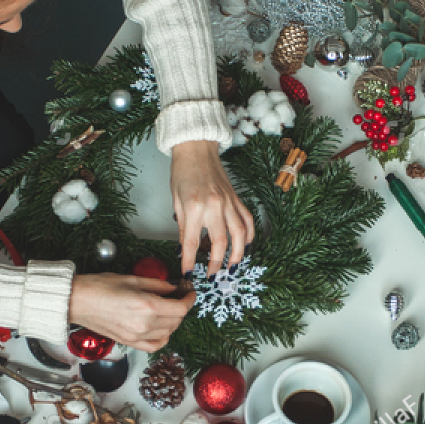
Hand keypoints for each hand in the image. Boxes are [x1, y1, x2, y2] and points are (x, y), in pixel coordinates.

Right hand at [68, 274, 194, 352]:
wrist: (77, 301)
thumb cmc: (100, 286)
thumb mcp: (133, 279)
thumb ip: (158, 285)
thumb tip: (174, 288)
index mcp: (147, 306)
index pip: (181, 308)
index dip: (189, 299)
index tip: (189, 291)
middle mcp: (145, 324)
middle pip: (177, 320)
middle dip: (181, 308)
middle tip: (178, 296)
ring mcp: (137, 336)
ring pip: (168, 333)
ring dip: (173, 321)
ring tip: (168, 309)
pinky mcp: (129, 342)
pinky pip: (154, 345)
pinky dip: (162, 338)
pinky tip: (161, 328)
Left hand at [170, 140, 254, 275]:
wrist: (196, 148)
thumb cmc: (183, 171)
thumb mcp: (176, 200)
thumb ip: (184, 225)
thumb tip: (186, 247)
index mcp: (194, 207)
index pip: (191, 242)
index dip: (190, 261)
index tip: (188, 273)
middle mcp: (214, 206)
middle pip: (220, 243)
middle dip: (216, 263)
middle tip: (212, 275)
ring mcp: (229, 202)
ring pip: (240, 234)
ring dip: (238, 254)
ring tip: (232, 266)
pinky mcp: (236, 198)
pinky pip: (247, 220)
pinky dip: (249, 235)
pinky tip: (245, 245)